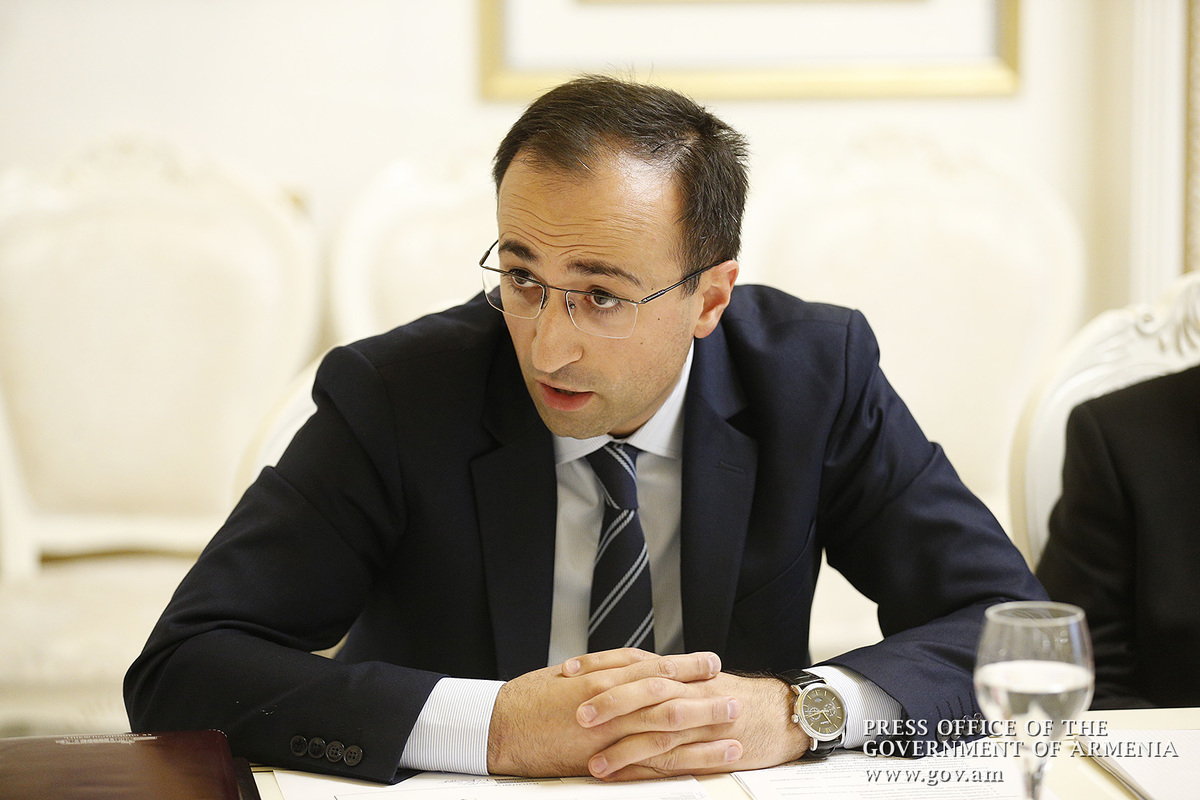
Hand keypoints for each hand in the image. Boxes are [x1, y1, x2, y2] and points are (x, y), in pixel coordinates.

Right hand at [486, 649, 727, 776]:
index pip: (654, 668)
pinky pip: (649, 765)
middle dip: (703, 698)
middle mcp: (610, 703)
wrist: (498, 726)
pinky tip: (702, 765)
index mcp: (602, 677)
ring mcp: (608, 735)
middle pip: (668, 698)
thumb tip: (635, 667)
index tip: (711, 662)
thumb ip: (605, 670)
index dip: (686, 666)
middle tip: (734, 696)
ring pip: (666, 732)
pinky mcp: (603, 763)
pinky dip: (679, 764)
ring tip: (733, 731)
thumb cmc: (530, 699)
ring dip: (703, 732)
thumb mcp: (570, 674)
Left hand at [569, 652, 811, 780]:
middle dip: (610, 701)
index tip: (569, 671)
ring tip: (594, 762)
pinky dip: (647, 770)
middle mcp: (688, 691)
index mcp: (680, 672)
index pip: (635, 661)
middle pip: (645, 690)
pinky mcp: (712, 749)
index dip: (601, 664)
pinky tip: (624, 778)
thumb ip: (662, 678)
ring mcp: (701, 721)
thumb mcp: (696, 679)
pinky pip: (676, 760)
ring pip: (658, 730)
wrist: (784, 712)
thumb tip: (619, 677)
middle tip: (577, 713)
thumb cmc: (736, 697)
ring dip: (624, 747)